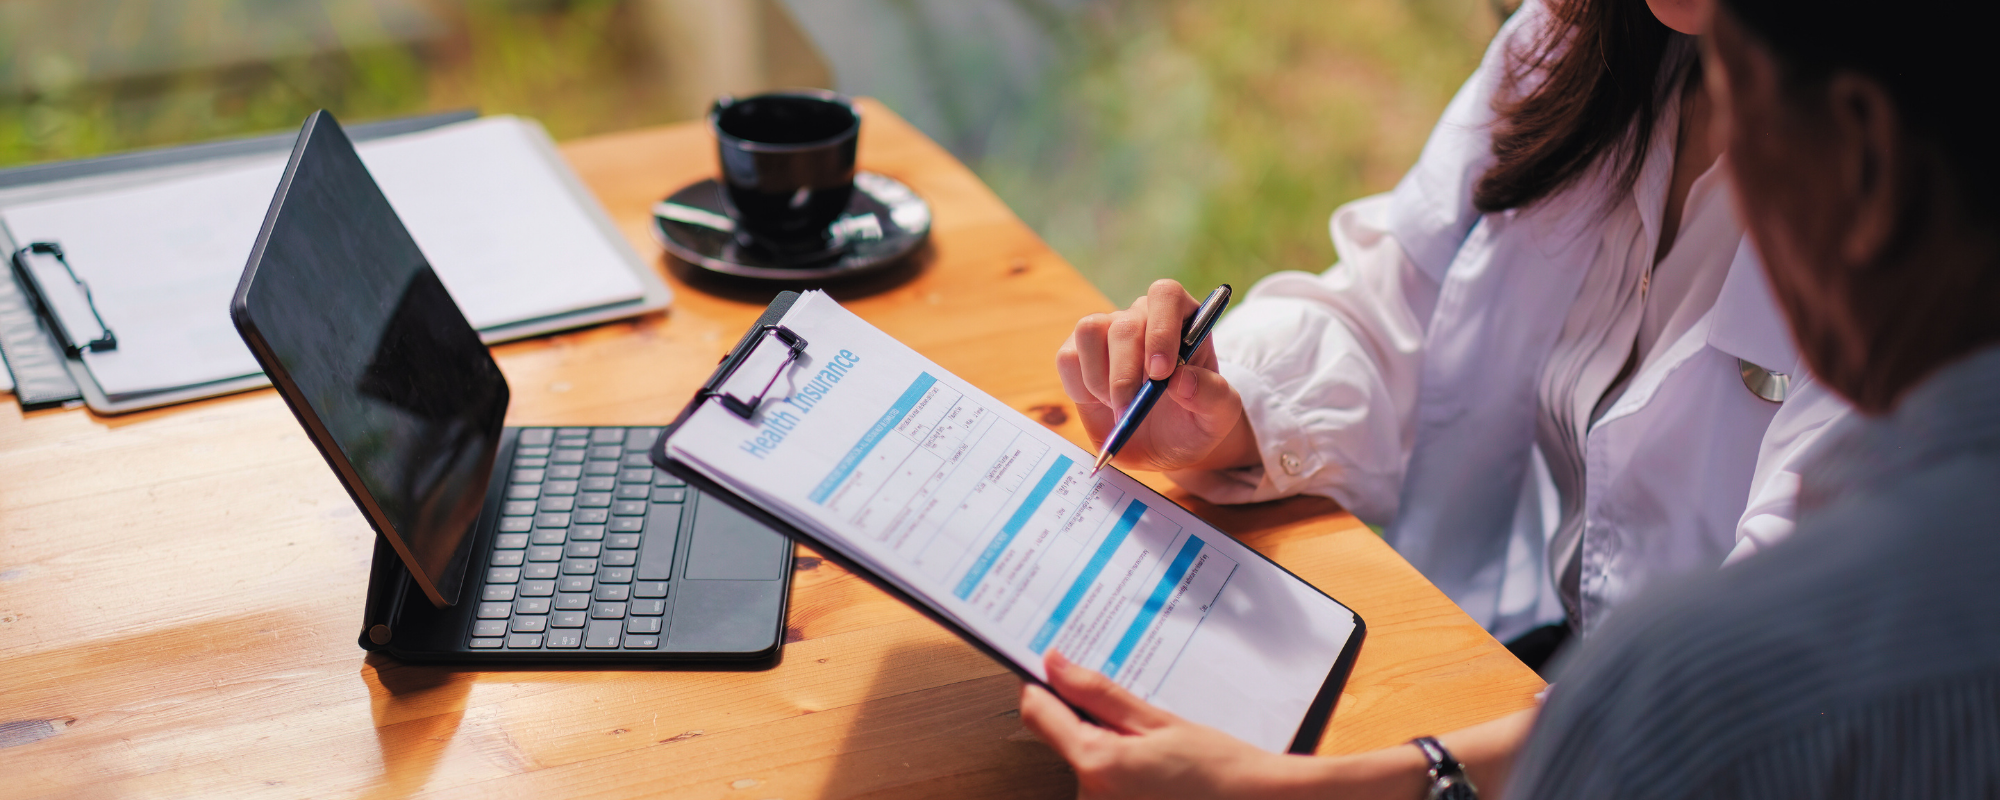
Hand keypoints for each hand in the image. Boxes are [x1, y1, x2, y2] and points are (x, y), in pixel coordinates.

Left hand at [1019, 650, 1298, 799]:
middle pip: (1062, 736)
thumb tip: (1054, 665)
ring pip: (1085, 758)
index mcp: (1097, 765)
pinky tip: (1156, 766)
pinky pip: (1102, 781)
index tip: (1049, 663)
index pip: (1037, 711)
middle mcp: (1089, 796)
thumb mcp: (1160, 722)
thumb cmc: (1220, 770)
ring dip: (1108, 744)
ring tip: (1156, 745)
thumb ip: (1100, 694)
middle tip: (1133, 708)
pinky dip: (1120, 767)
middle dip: (1088, 716)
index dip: (1039, 682)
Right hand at [1056, 279, 1255, 471]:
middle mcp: (1143, 318)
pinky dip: (1080, 386)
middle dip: (1125, 373)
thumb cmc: (1195, 422)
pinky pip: (1068, 357)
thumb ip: (1212, 396)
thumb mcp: (1219, 416)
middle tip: (1131, 411)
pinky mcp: (1079, 354)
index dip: (1161, 329)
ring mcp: (1108, 333)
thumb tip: (1182, 379)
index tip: (1161, 373)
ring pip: (1089, 331)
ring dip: (1100, 378)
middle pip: (1124, 324)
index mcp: (1184, 319)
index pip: (1166, 295)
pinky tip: (1102, 404)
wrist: (1166, 446)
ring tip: (1120, 408)